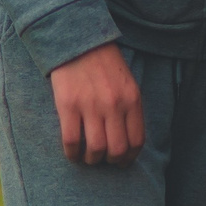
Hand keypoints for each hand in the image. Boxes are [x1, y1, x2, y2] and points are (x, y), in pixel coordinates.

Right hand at [49, 41, 143, 165]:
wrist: (79, 43)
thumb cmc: (105, 66)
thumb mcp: (128, 84)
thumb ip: (130, 109)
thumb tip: (128, 140)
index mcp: (132, 100)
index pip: (137, 140)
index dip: (129, 157)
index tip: (122, 162)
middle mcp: (114, 105)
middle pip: (117, 149)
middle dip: (110, 161)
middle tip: (103, 160)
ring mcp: (91, 106)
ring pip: (95, 149)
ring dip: (91, 160)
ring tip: (87, 157)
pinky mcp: (68, 106)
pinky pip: (71, 140)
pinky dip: (72, 153)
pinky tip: (72, 153)